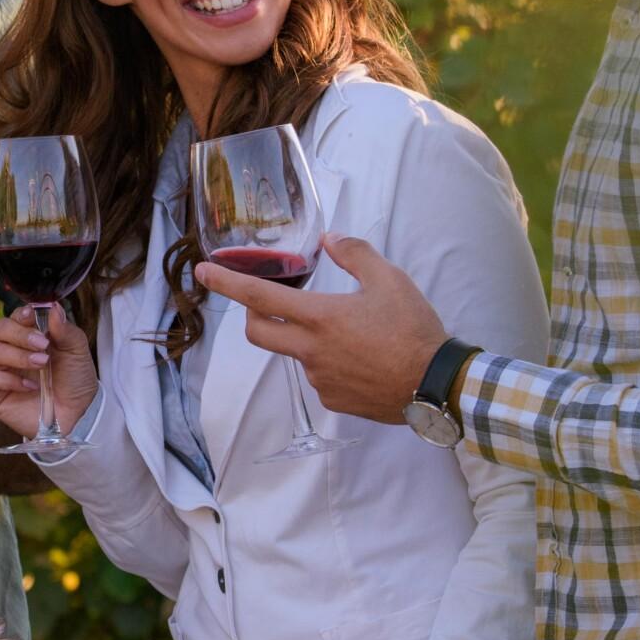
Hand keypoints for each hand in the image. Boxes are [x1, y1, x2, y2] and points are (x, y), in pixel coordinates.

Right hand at [0, 305, 98, 439]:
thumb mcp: (77, 351)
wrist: (79, 414)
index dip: (21, 315)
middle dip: (19, 334)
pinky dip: (10, 380)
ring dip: (19, 356)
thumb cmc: (75, 380)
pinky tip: (31, 387)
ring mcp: (1, 372)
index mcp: (28, 337)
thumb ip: (64, 329)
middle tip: (43, 345)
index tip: (32, 316)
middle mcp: (11, 351)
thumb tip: (53, 305)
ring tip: (42, 363)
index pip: (15, 317)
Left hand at [193, 233, 446, 426]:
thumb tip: (329, 239)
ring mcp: (318, 379)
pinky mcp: (332, 400)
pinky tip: (360, 359)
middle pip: (257, 332)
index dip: (226, 282)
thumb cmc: (414, 329)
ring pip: (293, 353)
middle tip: (269, 303)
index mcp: (319, 317)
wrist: (437, 386)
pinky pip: (318, 376)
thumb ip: (355, 254)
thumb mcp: (390, 279)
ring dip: (303, 339)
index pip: (258, 296)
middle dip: (252, 315)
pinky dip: (328, 363)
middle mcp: (310, 350)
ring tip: (349, 334)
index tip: (203, 271)